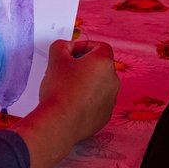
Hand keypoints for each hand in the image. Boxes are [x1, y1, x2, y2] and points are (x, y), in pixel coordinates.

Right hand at [14, 39, 119, 167]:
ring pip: (98, 85)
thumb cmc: (60, 89)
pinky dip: (86, 100)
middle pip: (99, 66)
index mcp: (103, 63)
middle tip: (65, 70)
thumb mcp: (55, 59)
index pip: (100, 46)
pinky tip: (70, 103)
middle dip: (83, 66)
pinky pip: (96, 102)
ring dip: (85, 83)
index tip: (70, 52)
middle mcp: (113, 80)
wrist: (60, 121)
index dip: (84, 46)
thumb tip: (65, 48)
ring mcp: (111, 99)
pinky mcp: (105, 115)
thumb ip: (61, 46)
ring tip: (66, 88)